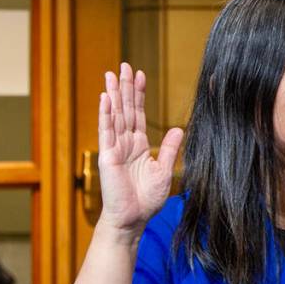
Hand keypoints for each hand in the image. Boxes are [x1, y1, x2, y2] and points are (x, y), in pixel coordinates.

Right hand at [96, 62, 182, 235]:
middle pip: (124, 109)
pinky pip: (106, 132)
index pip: (138, 114)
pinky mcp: (107, 156)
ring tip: (112, 74)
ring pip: (114, 115)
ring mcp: (115, 148)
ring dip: (113, 94)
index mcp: (139, 145)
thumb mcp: (164, 170)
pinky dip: (105, 114)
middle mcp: (125, 143)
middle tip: (124, 65)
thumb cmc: (147, 199)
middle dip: (125, 87)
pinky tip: (105, 98)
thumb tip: (179, 128)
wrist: (134, 218)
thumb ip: (170, 148)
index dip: (139, 94)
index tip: (141, 74)